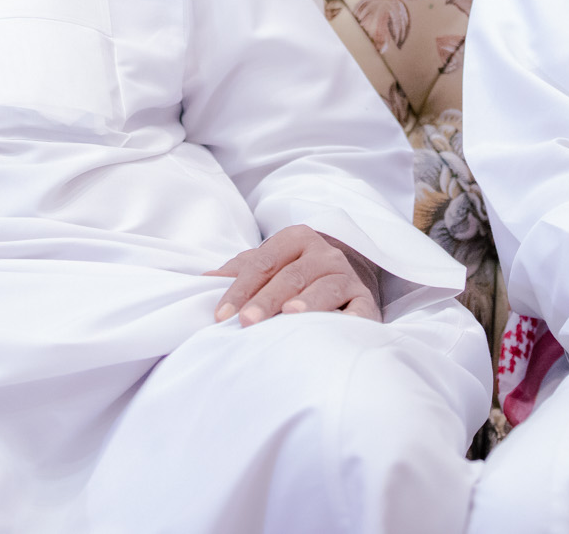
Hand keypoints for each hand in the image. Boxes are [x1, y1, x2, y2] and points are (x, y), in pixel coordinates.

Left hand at [207, 226, 382, 325]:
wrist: (347, 273)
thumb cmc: (295, 273)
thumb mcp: (267, 264)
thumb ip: (238, 272)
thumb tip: (202, 281)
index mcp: (295, 239)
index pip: (263, 263)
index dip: (240, 289)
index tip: (221, 316)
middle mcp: (323, 253)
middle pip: (291, 276)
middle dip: (266, 300)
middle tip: (246, 322)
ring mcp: (346, 275)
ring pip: (325, 287)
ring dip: (308, 303)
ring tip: (290, 316)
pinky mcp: (365, 299)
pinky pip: (360, 309)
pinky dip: (351, 319)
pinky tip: (338, 329)